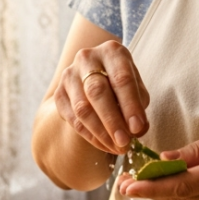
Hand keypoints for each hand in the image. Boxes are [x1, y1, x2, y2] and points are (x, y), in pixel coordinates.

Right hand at [54, 40, 150, 154]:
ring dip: (101, 133)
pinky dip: (91, 136)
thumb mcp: (136, 87)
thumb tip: (138, 130)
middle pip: (97, 92)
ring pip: (82, 108)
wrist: (94, 75)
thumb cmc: (122, 82)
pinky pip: (73, 119)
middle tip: (125, 143)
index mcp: (112, 51)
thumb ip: (139, 105)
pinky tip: (105, 145)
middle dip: (112, 121)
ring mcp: (69, 75)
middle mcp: (87, 58)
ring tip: (118, 148)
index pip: (121, 78)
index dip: (130, 105)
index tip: (138, 128)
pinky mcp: (59, 93)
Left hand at [117, 121, 198, 199]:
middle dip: (151, 191)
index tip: (129, 187)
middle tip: (123, 183)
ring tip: (138, 182)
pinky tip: (167, 184)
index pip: (183, 185)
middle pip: (181, 198)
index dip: (153, 188)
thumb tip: (165, 158)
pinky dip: (181, 194)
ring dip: (163, 194)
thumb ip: (196, 150)